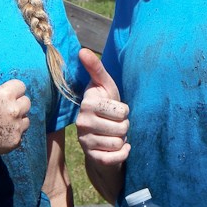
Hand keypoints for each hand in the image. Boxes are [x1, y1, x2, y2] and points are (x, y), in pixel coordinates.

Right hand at [0, 39, 30, 157]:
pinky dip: (12, 133)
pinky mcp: (14, 142)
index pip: (21, 87)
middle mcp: (13, 110)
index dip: (9, 90)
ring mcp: (15, 127)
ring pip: (26, 118)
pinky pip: (21, 134)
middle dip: (15, 103)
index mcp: (5, 94)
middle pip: (26, 102)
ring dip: (16, 119)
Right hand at [75, 48, 129, 165]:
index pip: (122, 110)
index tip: (114, 110)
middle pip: (122, 127)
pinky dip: (123, 153)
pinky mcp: (92, 157)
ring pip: (119, 142)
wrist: (103, 138)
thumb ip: (96, 68)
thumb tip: (82, 50)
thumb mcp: (105, 86)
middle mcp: (82, 122)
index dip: (124, 111)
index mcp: (87, 104)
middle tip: (115, 124)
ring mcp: (85, 141)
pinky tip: (119, 148)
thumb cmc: (107, 108)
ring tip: (113, 135)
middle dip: (124, 127)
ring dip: (122, 140)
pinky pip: (115, 157)